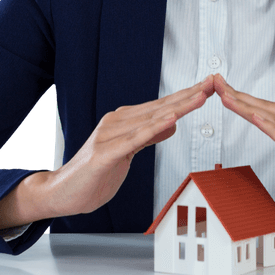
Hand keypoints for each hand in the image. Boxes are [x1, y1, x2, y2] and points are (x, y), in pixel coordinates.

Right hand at [0, 76, 212, 228]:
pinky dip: (154, 128)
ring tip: (199, 96)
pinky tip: (171, 119)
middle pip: (160, 107)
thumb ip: (148, 136)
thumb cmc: (93, 174)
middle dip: (189, 94)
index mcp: (124, 121)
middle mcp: (117, 122)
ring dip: (178, 106)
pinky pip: (134, 140)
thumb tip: (171, 122)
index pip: (161, 106)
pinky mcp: (105, 153)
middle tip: (212, 82)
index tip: (208, 86)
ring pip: (151, 119)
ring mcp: (109, 136)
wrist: (62, 192)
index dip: (186, 96)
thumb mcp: (128, 153)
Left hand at [214, 74, 274, 233]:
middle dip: (239, 96)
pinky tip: (257, 119)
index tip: (221, 86)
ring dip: (249, 108)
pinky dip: (272, 129)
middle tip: (215, 83)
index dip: (243, 97)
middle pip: (269, 108)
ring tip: (227, 97)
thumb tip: (273, 129)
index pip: (269, 106)